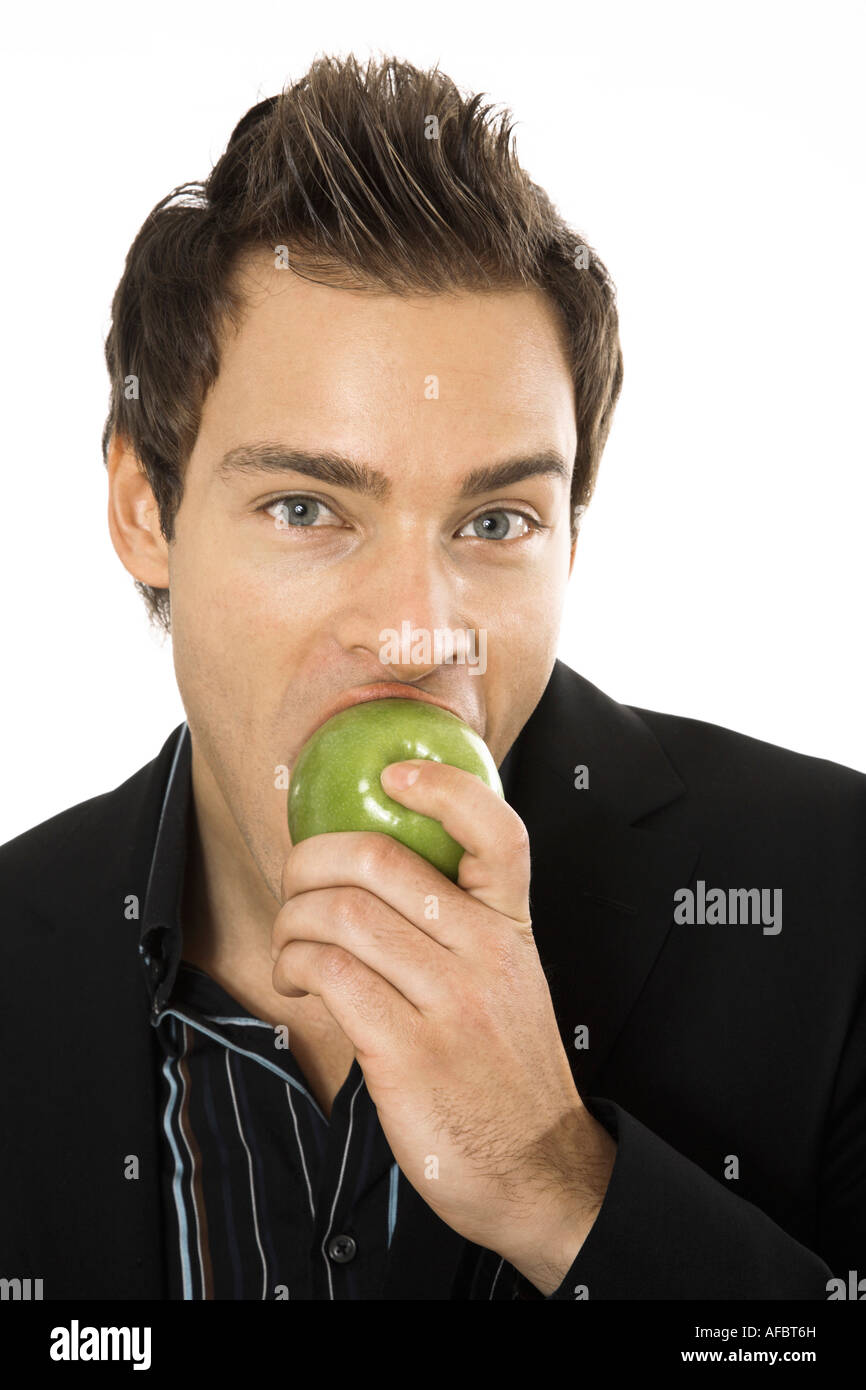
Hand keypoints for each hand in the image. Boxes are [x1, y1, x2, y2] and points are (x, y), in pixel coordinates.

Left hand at [271, 758, 614, 1285]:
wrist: (537, 1169)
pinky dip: (295, 964)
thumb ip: (462, 926)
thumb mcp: (508, 980)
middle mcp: (486, 954)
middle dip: (310, 858)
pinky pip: (330, 974)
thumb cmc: (507, 1071)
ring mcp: (448, 1003)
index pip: (498, 832)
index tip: (395, 776)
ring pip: (342, 913)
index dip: (443, 789)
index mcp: (513, 927)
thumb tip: (379, 872)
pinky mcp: (406, 1053)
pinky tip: (298, 980)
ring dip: (292, 919)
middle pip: (380, 860)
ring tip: (292, 942)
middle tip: (295, 879)